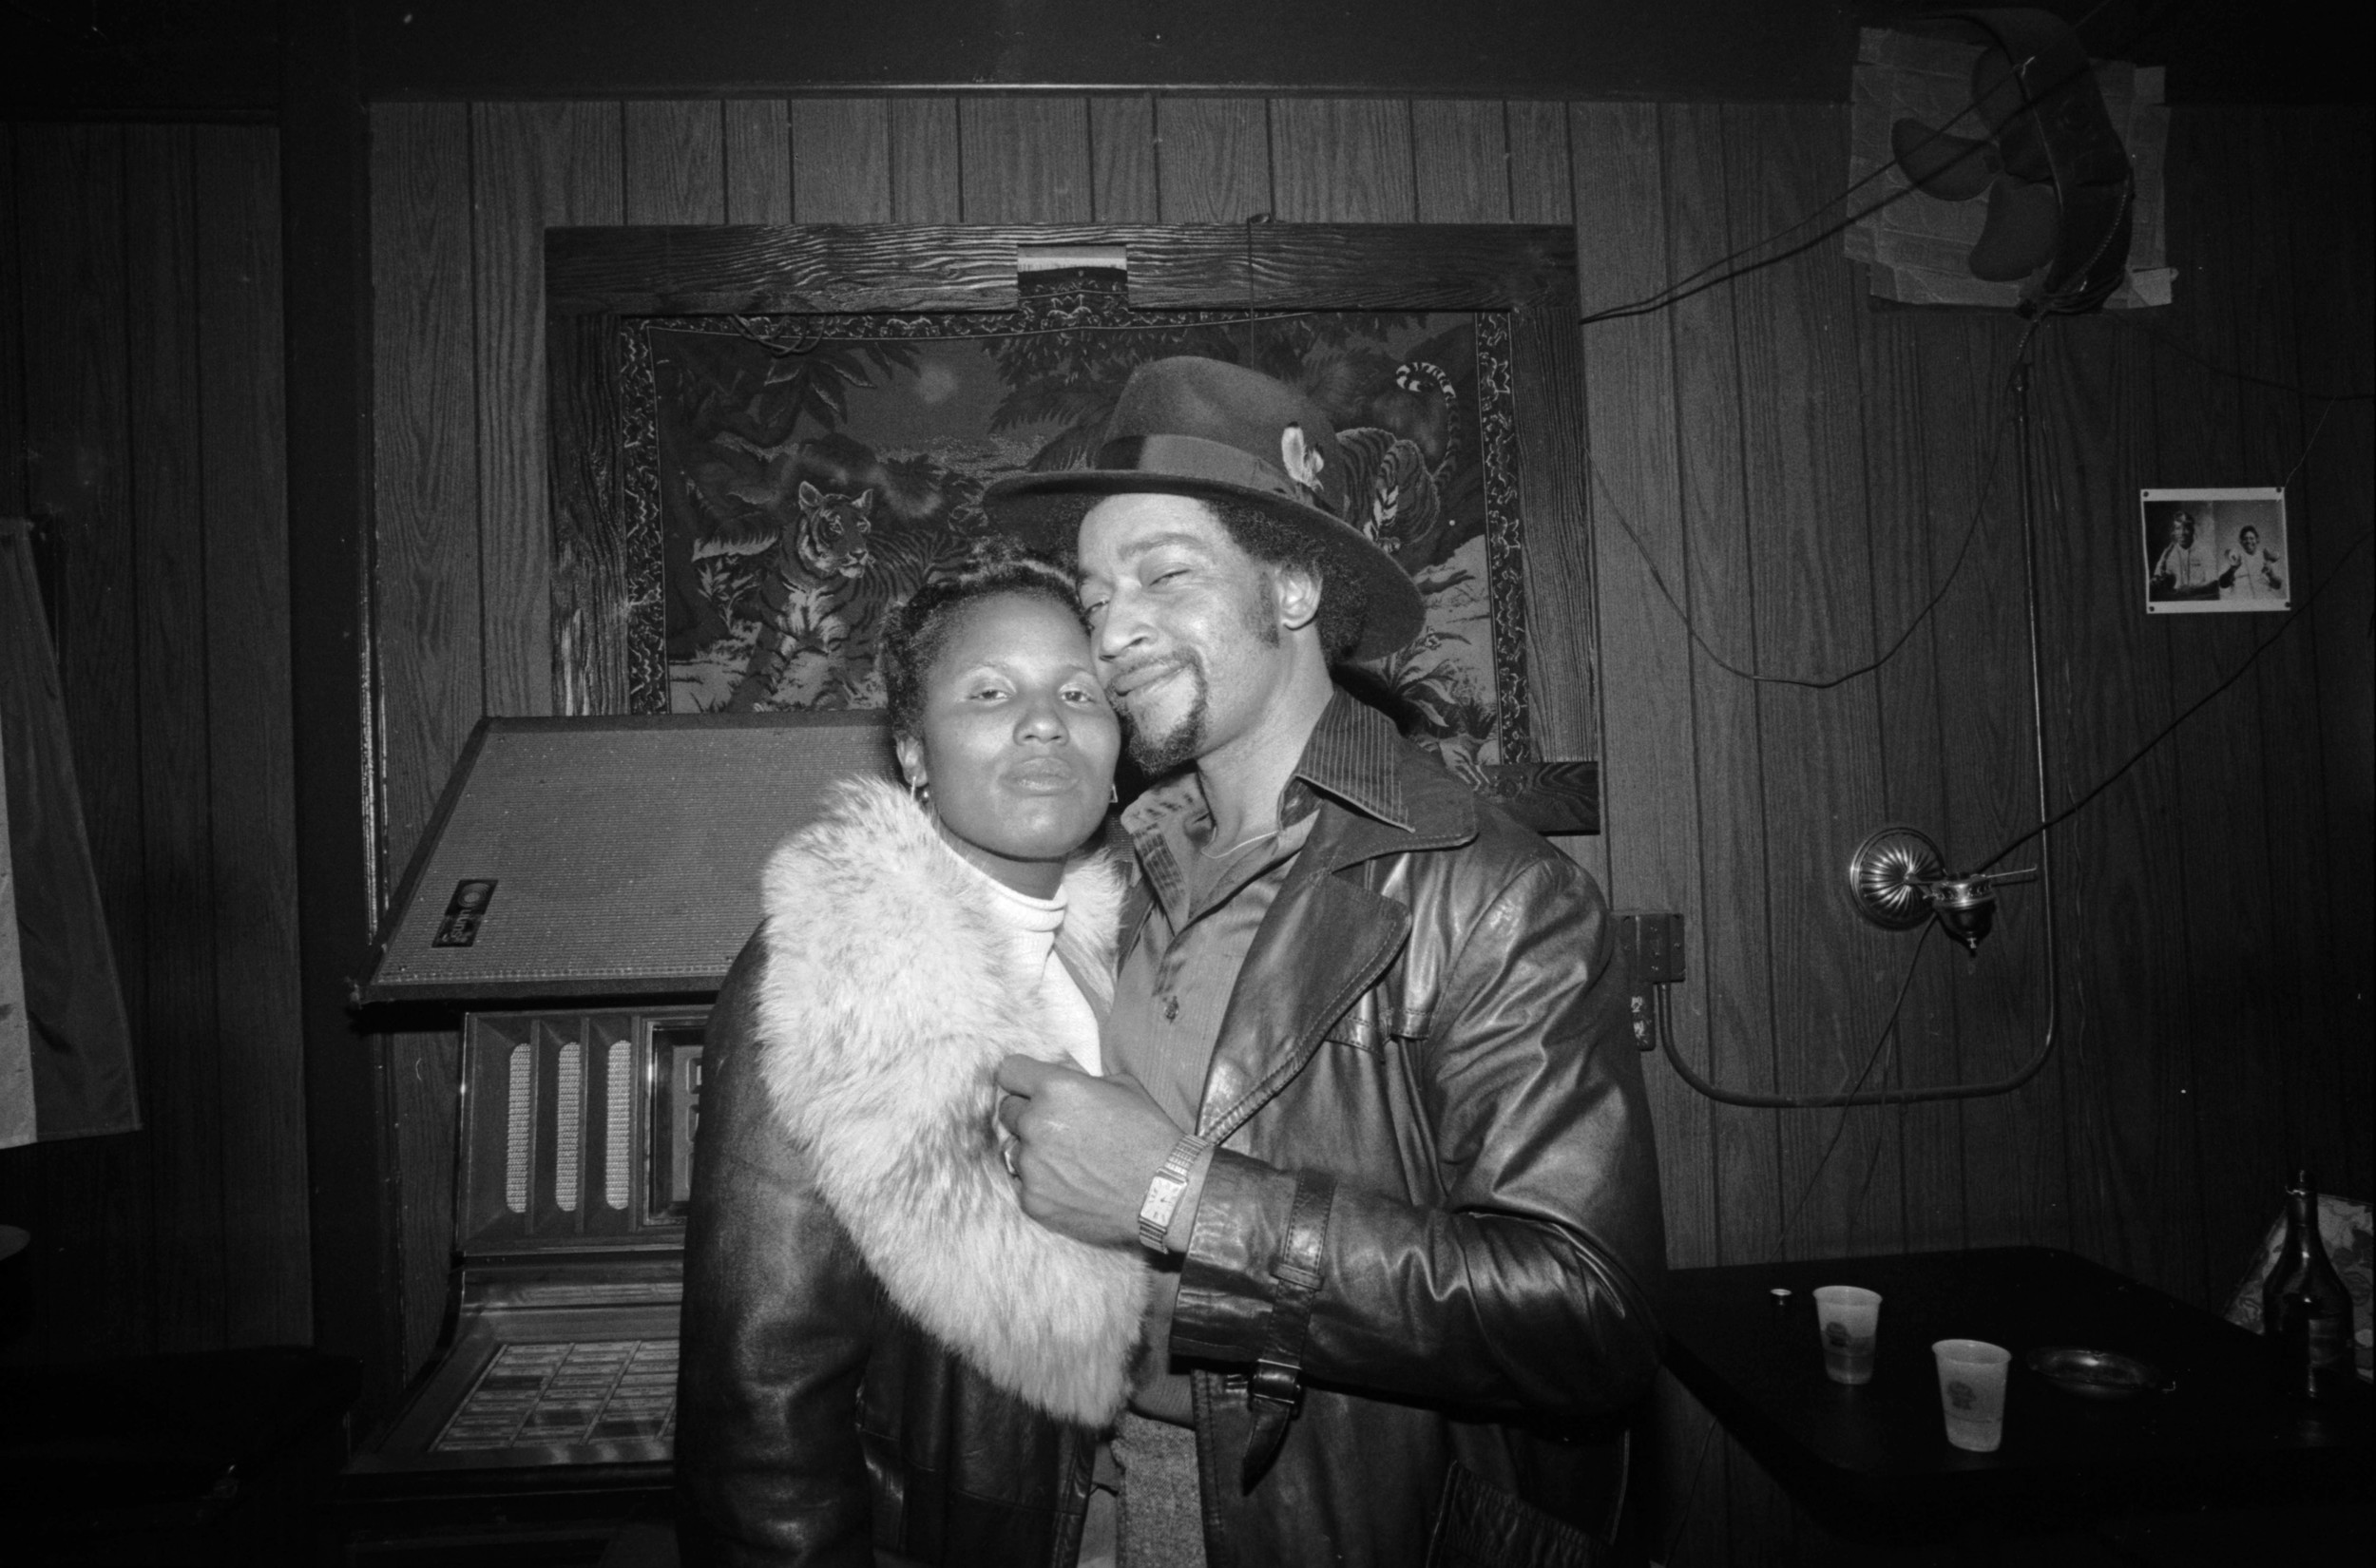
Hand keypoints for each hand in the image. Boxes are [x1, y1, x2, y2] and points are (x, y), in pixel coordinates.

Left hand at [995, 1055, 1181, 1247]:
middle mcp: (1036, 1125)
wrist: (1166, 1193)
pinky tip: (1073, 1184)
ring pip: (1015, 1149)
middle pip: (1007, 1110)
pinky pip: (1024, 1183)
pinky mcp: (1033, 1200)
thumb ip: (1080, 1081)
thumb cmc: (1150, 1136)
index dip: (1022, 1078)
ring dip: (1034, 1150)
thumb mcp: (1122, 1087)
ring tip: (1071, 1160)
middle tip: (1060, 1127)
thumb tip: (1060, 1079)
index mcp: (1056, 1089)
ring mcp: (1031, 1166)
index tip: (1029, 1087)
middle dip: (1028, 1114)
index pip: (1009, 1071)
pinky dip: (1043, 1183)